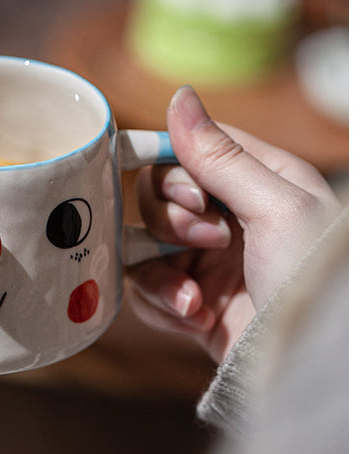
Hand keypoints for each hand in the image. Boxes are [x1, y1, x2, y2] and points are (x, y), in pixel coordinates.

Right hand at [127, 86, 342, 362]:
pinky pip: (148, 291)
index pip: (188, 152)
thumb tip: (179, 94)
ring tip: (195, 297)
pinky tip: (195, 317)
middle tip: (209, 241)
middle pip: (156, 197)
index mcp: (256, 182)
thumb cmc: (310, 277)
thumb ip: (219, 154)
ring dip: (162, 271)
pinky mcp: (192, 303)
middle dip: (172, 222)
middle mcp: (228, 217)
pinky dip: (164, 304)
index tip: (190, 196)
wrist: (308, 359)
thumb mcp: (275, 205)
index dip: (175, 171)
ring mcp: (207, 262)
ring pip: (144, 246)